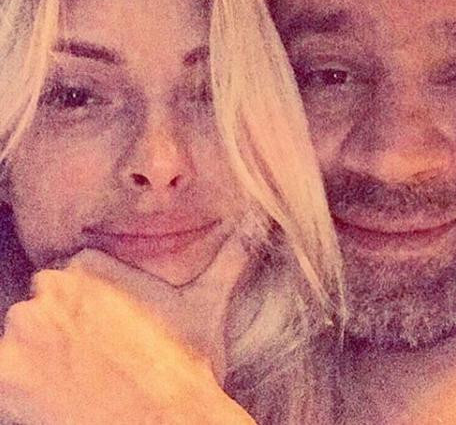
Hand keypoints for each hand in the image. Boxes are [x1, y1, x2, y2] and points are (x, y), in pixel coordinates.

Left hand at [0, 235, 255, 423]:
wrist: (165, 422)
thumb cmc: (183, 365)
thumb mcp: (208, 305)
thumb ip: (229, 259)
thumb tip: (256, 226)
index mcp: (88, 273)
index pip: (71, 274)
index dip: (92, 301)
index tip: (110, 326)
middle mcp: (49, 297)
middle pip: (44, 305)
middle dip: (65, 328)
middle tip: (100, 356)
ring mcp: (22, 339)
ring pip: (22, 339)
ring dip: (42, 358)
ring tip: (84, 379)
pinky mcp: (5, 381)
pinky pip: (3, 377)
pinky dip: (23, 388)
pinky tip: (62, 398)